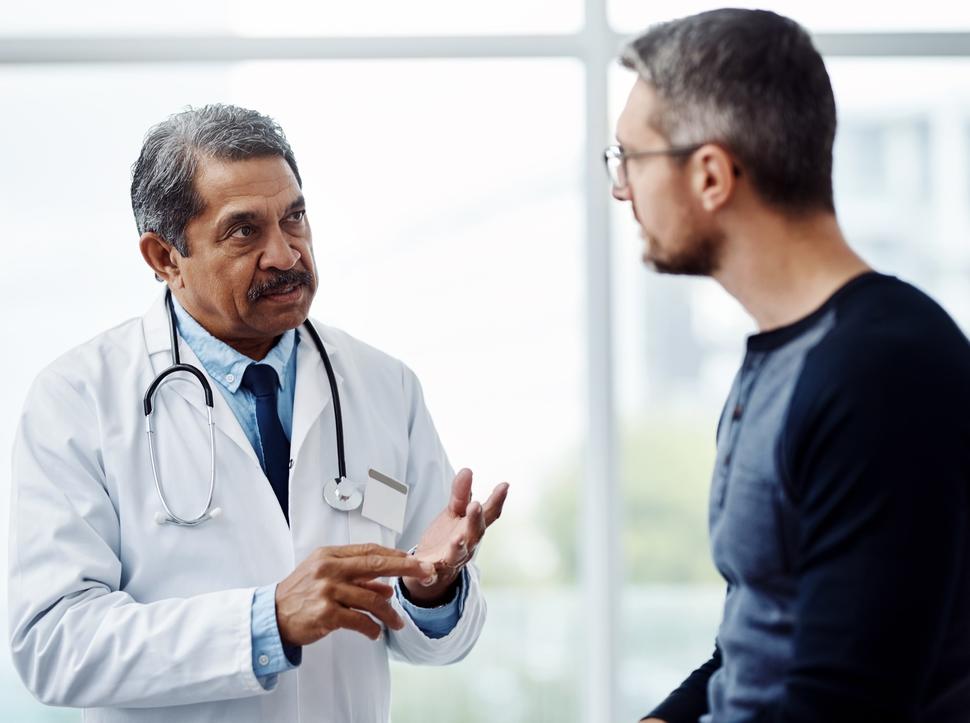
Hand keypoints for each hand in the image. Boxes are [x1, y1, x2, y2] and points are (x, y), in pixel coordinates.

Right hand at [275, 543, 436, 645]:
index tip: (416, 561)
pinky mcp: (326, 613)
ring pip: (372, 598)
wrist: (272, 616)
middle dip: (406, 569)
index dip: (396, 556)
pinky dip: (371, 628)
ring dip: (389, 613)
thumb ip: (355, 578)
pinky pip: (359, 620)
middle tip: (427, 573)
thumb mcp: (325, 576)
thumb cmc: (300, 595)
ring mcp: (328, 590)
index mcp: (330, 555)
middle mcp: (330, 569)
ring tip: (397, 623)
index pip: (370, 551)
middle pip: (377, 565)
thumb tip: (385, 588)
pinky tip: (376, 632)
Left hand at [401, 468, 508, 604]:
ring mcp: (451, 559)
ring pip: (457, 554)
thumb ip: (460, 494)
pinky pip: (429, 574)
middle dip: (476, 520)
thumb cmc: (448, 539)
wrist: (432, 569)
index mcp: (472, 528)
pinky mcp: (432, 573)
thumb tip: (467, 470)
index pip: (488, 514)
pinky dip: (426, 572)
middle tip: (476, 505)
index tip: (504, 486)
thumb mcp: (453, 513)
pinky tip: (424, 568)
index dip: (497, 500)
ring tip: (457, 538)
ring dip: (458, 546)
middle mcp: (467, 545)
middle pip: (475, 533)